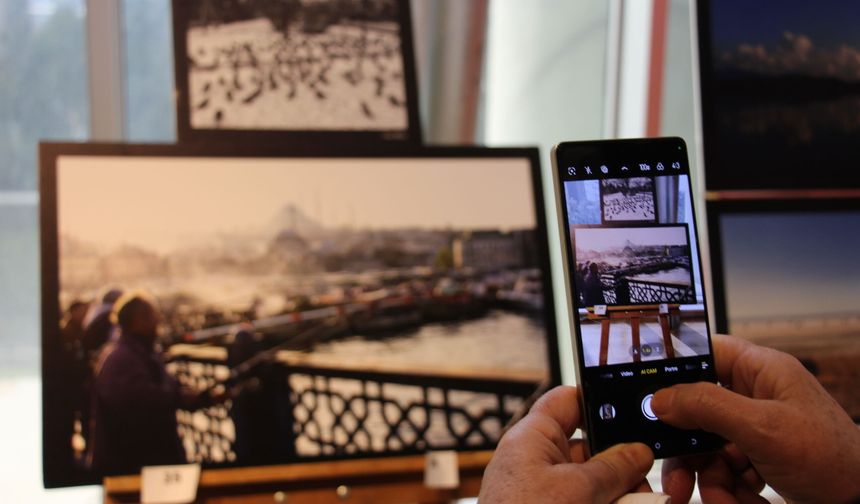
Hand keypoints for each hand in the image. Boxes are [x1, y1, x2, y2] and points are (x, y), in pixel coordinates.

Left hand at [479, 386, 653, 502]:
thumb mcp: (579, 490)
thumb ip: (614, 467)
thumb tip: (638, 451)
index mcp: (532, 437)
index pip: (568, 401)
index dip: (599, 401)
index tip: (633, 413)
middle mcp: (535, 461)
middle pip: (589, 449)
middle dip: (621, 464)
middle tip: (645, 479)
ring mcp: (542, 492)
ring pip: (593, 482)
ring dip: (620, 494)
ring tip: (644, 502)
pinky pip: (585, 501)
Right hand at [652, 334, 859, 503]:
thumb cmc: (831, 459)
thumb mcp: (762, 428)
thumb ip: (707, 406)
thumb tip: (661, 398)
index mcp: (761, 370)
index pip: (706, 352)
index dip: (674, 369)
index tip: (647, 392)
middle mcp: (755, 396)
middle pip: (697, 409)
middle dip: (686, 446)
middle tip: (673, 470)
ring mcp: (757, 429)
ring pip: (707, 446)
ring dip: (705, 477)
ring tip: (717, 499)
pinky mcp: (760, 458)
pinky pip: (724, 469)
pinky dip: (726, 490)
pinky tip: (737, 502)